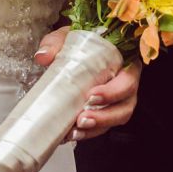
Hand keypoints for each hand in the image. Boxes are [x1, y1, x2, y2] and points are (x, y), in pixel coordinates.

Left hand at [34, 26, 140, 142]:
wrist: (76, 50)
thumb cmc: (80, 42)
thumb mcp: (68, 36)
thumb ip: (56, 43)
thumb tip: (43, 56)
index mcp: (124, 61)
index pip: (129, 78)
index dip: (114, 91)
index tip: (91, 95)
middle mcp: (126, 82)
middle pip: (126, 104)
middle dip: (105, 115)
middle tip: (82, 119)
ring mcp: (118, 99)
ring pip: (117, 118)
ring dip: (97, 127)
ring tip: (76, 131)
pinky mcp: (106, 111)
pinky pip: (103, 126)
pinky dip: (89, 133)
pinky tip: (71, 135)